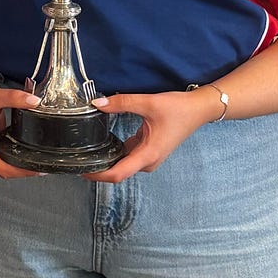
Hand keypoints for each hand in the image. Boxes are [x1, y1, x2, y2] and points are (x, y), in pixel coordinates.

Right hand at [0, 74, 42, 178]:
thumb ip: (14, 98)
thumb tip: (33, 102)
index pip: (3, 169)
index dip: (22, 172)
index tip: (38, 170)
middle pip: (5, 171)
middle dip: (23, 170)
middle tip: (42, 163)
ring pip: (5, 166)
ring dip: (19, 164)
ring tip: (37, 157)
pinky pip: (4, 157)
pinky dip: (15, 156)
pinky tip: (26, 150)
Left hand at [84, 88, 216, 180]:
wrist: (198, 109)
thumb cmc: (179, 109)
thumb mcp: (148, 102)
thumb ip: (121, 103)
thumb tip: (97, 103)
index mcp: (148, 155)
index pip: (118, 174)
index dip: (98, 175)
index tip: (82, 170)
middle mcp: (148, 161)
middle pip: (118, 172)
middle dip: (99, 168)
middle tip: (78, 158)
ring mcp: (149, 157)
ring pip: (123, 164)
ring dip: (107, 160)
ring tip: (87, 151)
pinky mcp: (149, 151)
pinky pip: (128, 156)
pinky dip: (116, 152)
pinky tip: (104, 143)